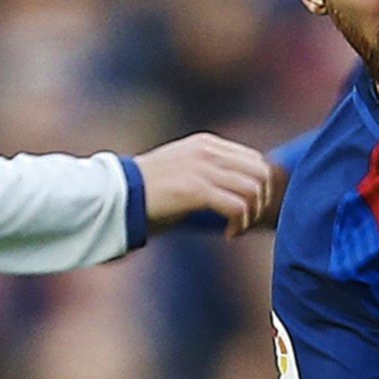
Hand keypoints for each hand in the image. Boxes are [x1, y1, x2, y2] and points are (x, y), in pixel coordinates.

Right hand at [136, 134, 282, 236]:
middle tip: (247, 221)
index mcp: (206, 144)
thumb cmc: (149, 191)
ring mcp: (202, 168)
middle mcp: (208, 151)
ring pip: (253, 190)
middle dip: (262, 201)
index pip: (255, 160)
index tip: (248, 209)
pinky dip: (240, 224)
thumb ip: (210, 172)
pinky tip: (229, 234)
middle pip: (261, 173)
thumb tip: (241, 191)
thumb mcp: (184, 170)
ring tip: (236, 229)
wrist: (116, 196)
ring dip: (251, 216)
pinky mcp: (196, 189)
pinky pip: (237, 206)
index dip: (260, 187)